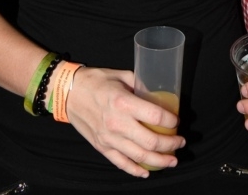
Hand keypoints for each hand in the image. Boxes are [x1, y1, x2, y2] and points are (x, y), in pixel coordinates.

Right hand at [66, 67, 185, 177]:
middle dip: (170, 144)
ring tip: (172, 160)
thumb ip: (140, 84)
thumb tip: (157, 91)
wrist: (68, 93)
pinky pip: (121, 163)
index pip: (154, 117)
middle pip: (150, 141)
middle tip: (180, 142)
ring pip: (139, 156)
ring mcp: (109, 138)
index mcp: (123, 102)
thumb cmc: (95, 80)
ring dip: (159, 161)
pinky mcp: (102, 147)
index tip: (177, 121)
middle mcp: (117, 123)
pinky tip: (147, 172)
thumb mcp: (121, 75)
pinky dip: (135, 170)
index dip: (170, 121)